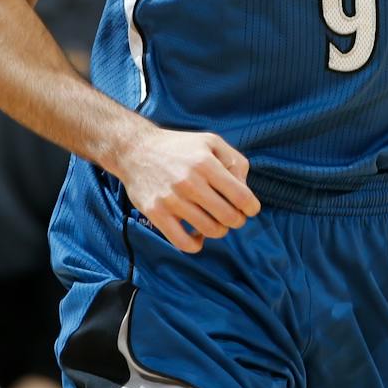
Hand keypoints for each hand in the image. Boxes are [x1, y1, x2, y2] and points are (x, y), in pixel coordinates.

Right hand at [109, 127, 258, 253]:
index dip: (251, 207)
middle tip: (232, 216)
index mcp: (206, 163)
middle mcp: (190, 182)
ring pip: (210, 231)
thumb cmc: (180, 148)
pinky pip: (183, 243)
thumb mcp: (211, 142)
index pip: (241, 196)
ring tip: (214, 221)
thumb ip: (235, 162)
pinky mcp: (156, 213)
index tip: (249, 209)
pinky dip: (196, 245)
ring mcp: (172, 199)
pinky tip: (197, 235)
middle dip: (237, 220)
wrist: (136, 150)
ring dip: (218, 231)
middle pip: (229, 217)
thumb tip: (245, 189)